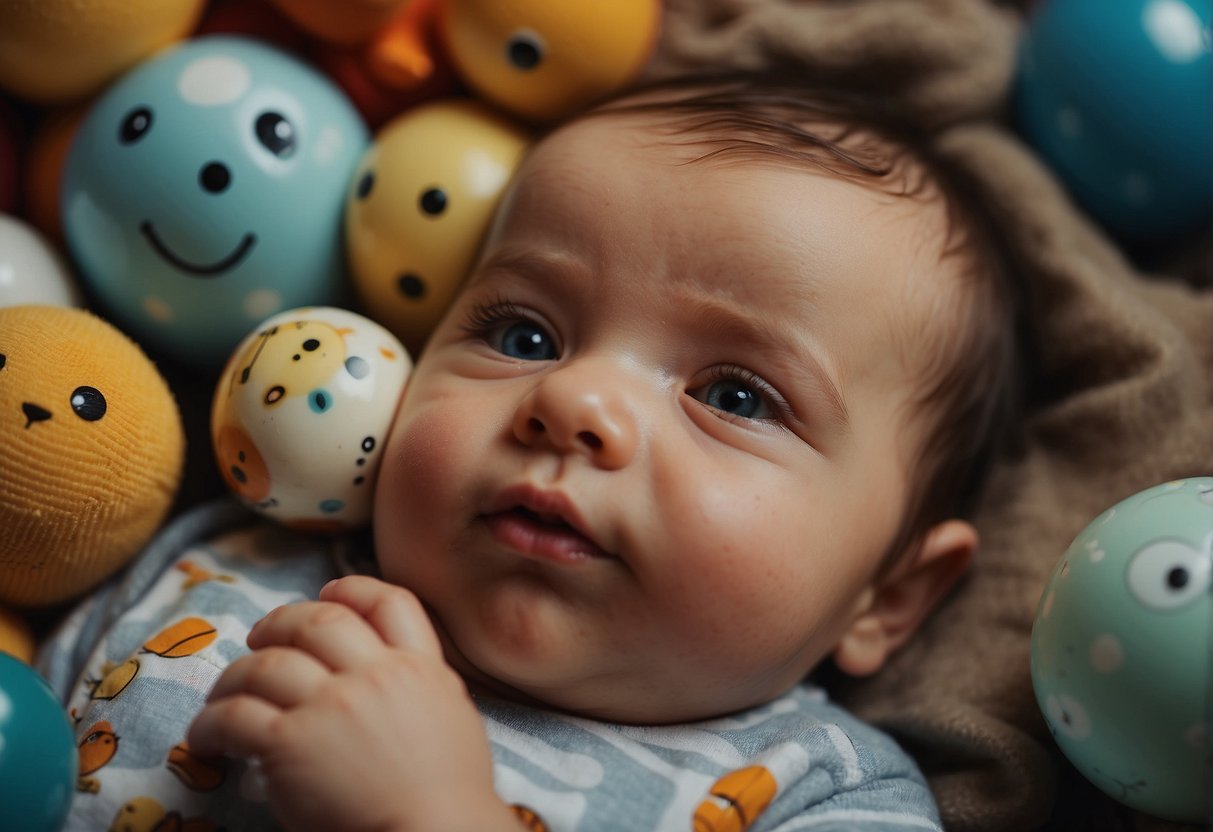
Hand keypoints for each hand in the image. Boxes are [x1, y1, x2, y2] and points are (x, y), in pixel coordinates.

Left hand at [188, 576, 516, 831]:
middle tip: (259, 637)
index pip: (390, 602)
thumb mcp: (451, 716)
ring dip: (233, 677)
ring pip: (265, 664)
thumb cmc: (447, 793)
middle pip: (317, 620)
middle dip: (279, 622)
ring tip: (223, 695)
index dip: (353, 590)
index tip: (328, 593)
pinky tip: (205, 741)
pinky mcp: (291, 743)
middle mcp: (374, 675)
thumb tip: (384, 675)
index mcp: (419, 667)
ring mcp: (332, 705)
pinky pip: (234, 716)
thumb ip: (419, 686)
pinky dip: (210, 725)